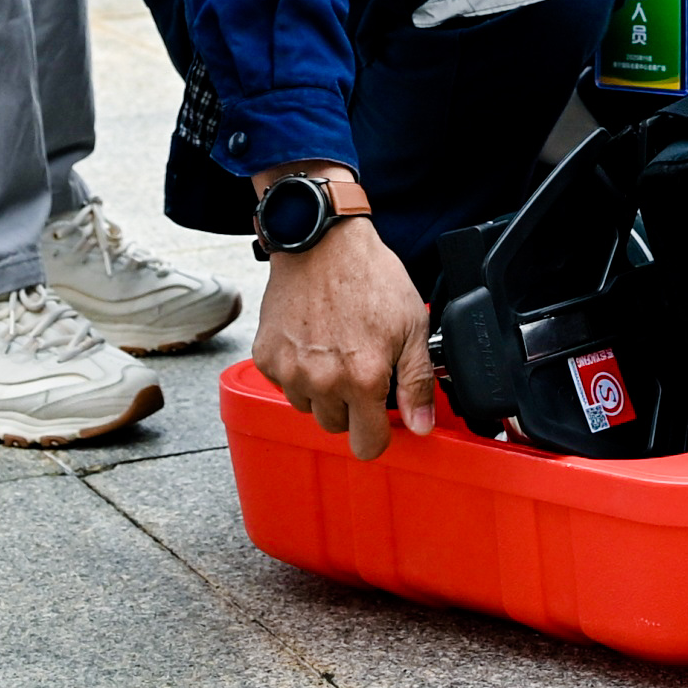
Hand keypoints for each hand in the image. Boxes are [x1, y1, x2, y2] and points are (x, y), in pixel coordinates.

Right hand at [253, 195, 435, 457]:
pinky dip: (296, 371)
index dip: (377, 434)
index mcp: (363, 378)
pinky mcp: (266, 357)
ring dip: (321, 391)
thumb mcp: (412, 325)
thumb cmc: (369, 277)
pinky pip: (283, 384)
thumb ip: (417, 381)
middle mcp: (322, 381)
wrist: (322, 242)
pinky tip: (311, 341)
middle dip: (350, 407)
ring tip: (334, 350)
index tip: (379, 417)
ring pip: (308, 407)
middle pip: (336, 426)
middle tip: (358, 368)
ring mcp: (290, 371)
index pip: (366, 444)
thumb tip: (421, 426)